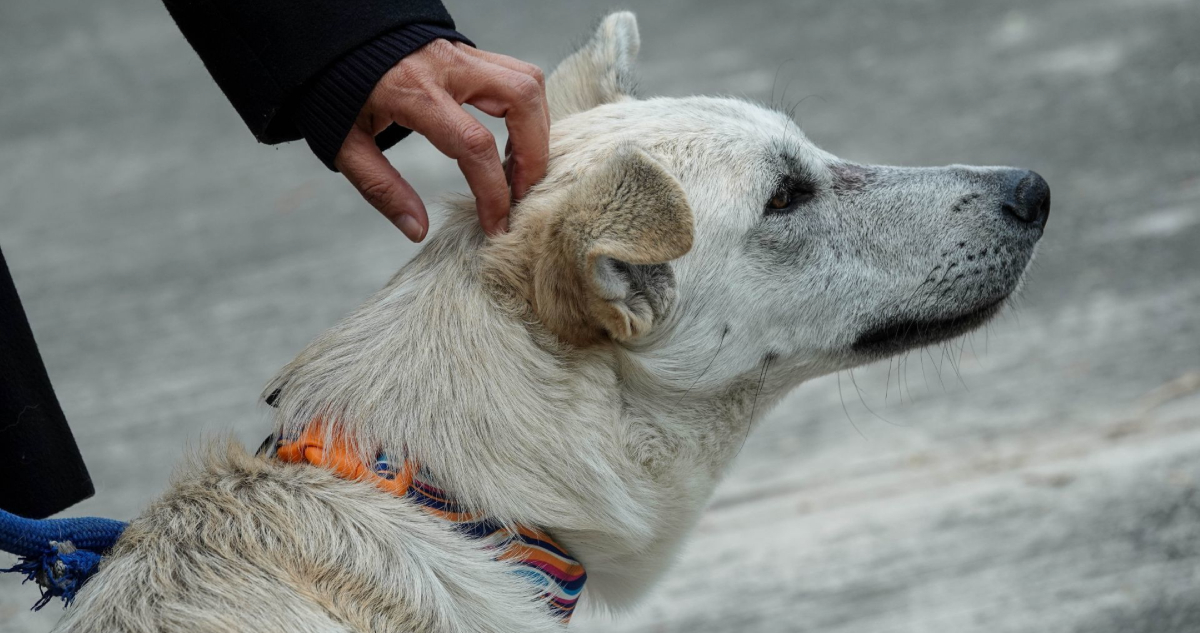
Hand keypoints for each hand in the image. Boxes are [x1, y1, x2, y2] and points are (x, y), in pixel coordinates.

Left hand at [333, 39, 549, 241]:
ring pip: (528, 82)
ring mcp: (463, 53)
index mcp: (414, 92)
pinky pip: (517, 76)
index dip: (493, 191)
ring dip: (537, 130)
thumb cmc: (335, 94)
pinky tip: (510, 142)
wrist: (330, 42)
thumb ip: (381, 189)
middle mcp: (447, 66)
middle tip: (523, 194)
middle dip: (534, 154)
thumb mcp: (345, 146)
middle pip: (521, 100)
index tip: (497, 224)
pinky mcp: (469, 52)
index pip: (474, 144)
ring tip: (519, 170)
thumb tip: (417, 230)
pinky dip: (527, 112)